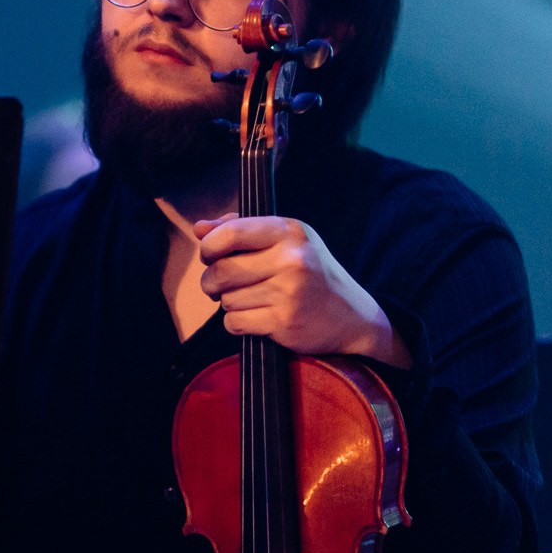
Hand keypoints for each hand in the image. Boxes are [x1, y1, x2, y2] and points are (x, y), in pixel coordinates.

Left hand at [194, 216, 408, 365]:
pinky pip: (234, 323)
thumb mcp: (286, 242)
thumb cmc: (312, 274)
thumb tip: (199, 228)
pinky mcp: (284, 321)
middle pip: (220, 271)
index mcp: (289, 232)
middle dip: (211, 281)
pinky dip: (237, 323)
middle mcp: (291, 259)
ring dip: (230, 303)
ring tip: (253, 300)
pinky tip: (258, 318)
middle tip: (221, 285)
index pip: (230, 233)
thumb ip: (241, 230)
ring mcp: (289, 292)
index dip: (209, 247)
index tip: (209, 255)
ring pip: (226, 299)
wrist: (353, 317)